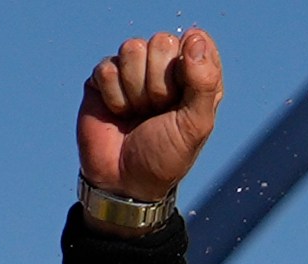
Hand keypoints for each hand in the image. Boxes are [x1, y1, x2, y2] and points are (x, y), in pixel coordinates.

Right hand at [77, 27, 223, 207]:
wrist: (125, 181)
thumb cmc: (166, 156)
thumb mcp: (195, 125)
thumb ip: (203, 83)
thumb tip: (195, 38)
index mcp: (195, 77)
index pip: (196, 41)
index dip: (189, 64)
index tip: (184, 94)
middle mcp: (165, 68)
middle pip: (161, 42)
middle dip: (160, 83)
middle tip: (158, 111)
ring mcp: (133, 70)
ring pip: (132, 48)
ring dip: (137, 91)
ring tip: (139, 113)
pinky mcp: (104, 77)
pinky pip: (107, 67)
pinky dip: (115, 96)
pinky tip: (119, 113)